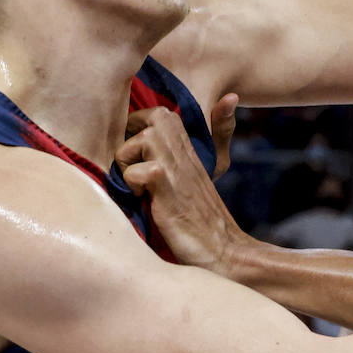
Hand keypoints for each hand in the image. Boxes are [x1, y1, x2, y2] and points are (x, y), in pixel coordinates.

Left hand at [117, 107, 249, 271]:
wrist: (223, 251)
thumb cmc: (203, 221)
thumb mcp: (196, 179)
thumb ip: (190, 150)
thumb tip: (223, 102)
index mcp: (189, 146)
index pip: (157, 113)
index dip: (138, 131)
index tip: (139, 159)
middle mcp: (184, 149)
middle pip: (150, 116)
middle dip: (132, 140)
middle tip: (135, 169)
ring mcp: (176, 165)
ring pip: (137, 140)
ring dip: (128, 164)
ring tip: (141, 188)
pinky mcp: (166, 183)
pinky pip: (135, 171)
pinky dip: (132, 187)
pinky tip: (146, 201)